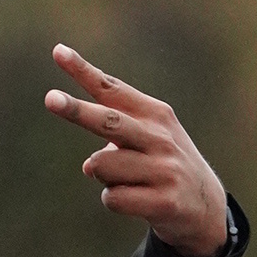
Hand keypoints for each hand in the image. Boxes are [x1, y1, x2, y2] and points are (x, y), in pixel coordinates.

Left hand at [45, 47, 233, 255]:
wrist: (206, 205)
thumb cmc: (163, 165)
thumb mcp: (146, 140)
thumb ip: (113, 141)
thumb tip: (91, 165)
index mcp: (155, 114)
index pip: (112, 89)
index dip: (83, 71)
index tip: (58, 52)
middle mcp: (160, 137)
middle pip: (108, 121)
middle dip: (77, 110)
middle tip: (50, 98)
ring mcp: (164, 169)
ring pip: (101, 166)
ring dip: (104, 176)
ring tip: (131, 181)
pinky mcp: (164, 200)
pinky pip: (112, 198)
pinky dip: (114, 200)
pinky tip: (138, 200)